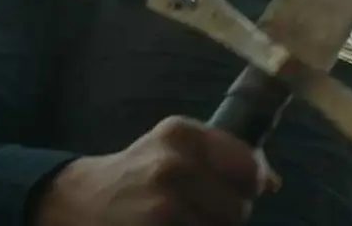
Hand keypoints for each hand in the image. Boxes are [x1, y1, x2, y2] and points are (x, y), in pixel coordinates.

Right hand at [33, 116, 278, 225]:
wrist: (78, 202)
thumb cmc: (137, 173)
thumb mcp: (174, 147)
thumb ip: (224, 155)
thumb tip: (272, 181)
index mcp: (182, 133)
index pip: (249, 166)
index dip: (251, 182)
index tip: (240, 188)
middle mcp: (173, 163)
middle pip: (239, 206)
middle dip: (227, 212)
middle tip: (199, 208)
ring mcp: (163, 203)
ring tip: (182, 219)